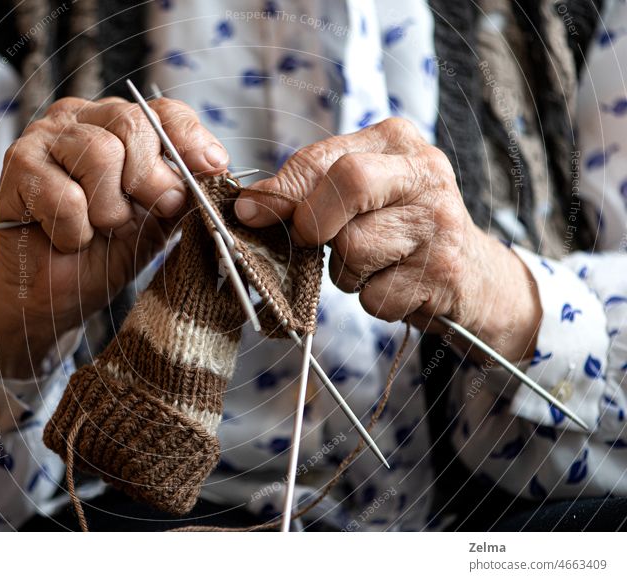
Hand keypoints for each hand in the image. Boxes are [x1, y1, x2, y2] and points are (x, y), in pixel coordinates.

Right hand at [0, 96, 228, 376]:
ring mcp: (44, 137)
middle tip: (148, 212)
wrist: (55, 293)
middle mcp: (81, 118)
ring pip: (100, 154)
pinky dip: (76, 231)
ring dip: (109, 210)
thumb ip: (182, 190)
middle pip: (132, 124)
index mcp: (119, 124)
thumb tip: (214, 168)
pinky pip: (67, 197)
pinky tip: (67, 238)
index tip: (213, 166)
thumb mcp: (158, 219)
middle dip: (151, 179)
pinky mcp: (17, 166)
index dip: (190, 138)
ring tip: (99, 229)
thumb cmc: (105, 250)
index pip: (163, 110)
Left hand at [235, 118, 540, 362]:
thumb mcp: (362, 194)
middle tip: (315, 241)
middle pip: (346, 183)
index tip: (251, 211)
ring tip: (376, 265)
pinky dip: (373, 299)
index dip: (280, 190)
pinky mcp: (443, 272)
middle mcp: (425, 172)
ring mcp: (438, 223)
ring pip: (352, 249)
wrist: (475, 276)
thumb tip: (250, 204)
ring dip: (347, 272)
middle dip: (315, 221)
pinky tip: (398, 285)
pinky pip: (373, 294)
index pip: (323, 158)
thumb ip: (311, 189)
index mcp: (397, 141)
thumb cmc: (402, 229)